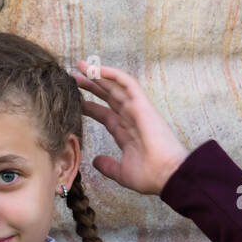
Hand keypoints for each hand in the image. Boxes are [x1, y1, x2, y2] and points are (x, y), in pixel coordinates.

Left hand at [69, 60, 190, 194]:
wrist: (168, 175)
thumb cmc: (150, 176)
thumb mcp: (122, 172)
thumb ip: (108, 166)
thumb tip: (95, 161)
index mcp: (126, 133)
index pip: (105, 114)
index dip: (90, 106)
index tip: (74, 100)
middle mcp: (131, 118)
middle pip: (108, 97)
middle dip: (91, 86)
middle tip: (73, 76)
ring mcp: (137, 110)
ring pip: (115, 87)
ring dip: (98, 75)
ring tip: (81, 66)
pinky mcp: (143, 105)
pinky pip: (127, 84)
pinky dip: (113, 74)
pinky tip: (97, 68)